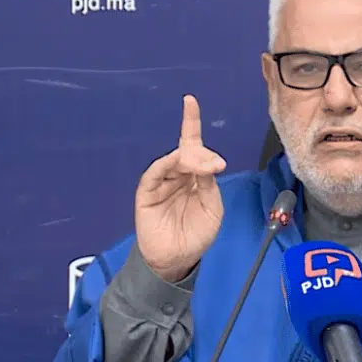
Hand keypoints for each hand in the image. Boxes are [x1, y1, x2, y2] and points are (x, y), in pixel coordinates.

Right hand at [134, 95, 226, 281]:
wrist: (176, 259)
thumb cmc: (196, 234)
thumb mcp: (212, 208)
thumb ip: (209, 184)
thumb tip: (207, 163)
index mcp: (194, 176)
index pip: (193, 145)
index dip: (190, 122)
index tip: (190, 101)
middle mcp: (177, 175)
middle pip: (187, 151)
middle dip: (201, 153)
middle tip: (214, 165)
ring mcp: (161, 182)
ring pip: (174, 160)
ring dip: (190, 159)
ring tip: (204, 168)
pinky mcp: (147, 191)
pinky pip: (156, 172)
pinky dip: (168, 165)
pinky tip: (180, 165)